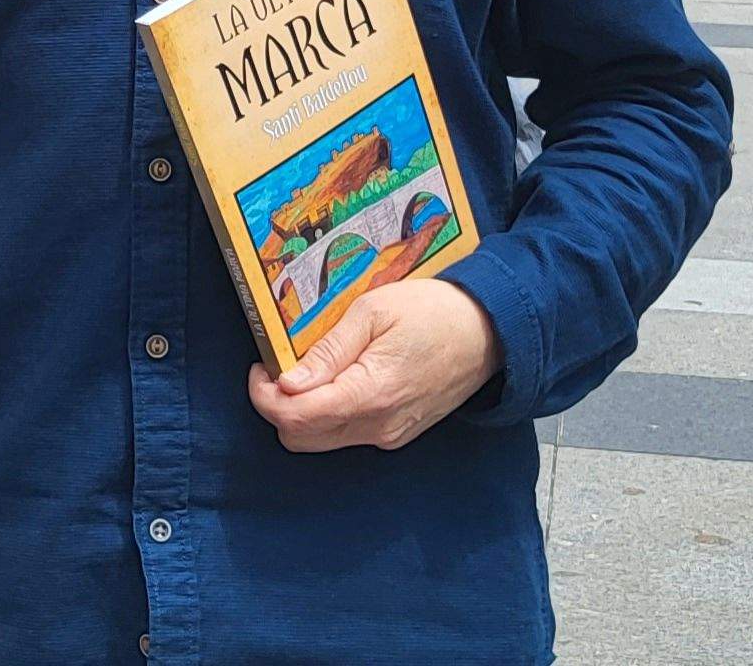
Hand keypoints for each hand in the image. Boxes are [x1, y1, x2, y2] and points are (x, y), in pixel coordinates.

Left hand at [248, 277, 499, 452]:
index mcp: (370, 394)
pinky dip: (329, 414)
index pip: (295, 417)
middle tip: (280, 367)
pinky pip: (347, 435)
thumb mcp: (373, 312)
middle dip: (278, 406)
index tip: (262, 365)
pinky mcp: (397, 434)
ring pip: (322, 440)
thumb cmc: (433, 312)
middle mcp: (378, 427)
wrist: (490, 332)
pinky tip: (338, 380)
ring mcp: (389, 435)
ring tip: (311, 369)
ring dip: (303, 411)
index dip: (263, 395)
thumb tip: (287, 383)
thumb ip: (328, 351)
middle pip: (301, 438)